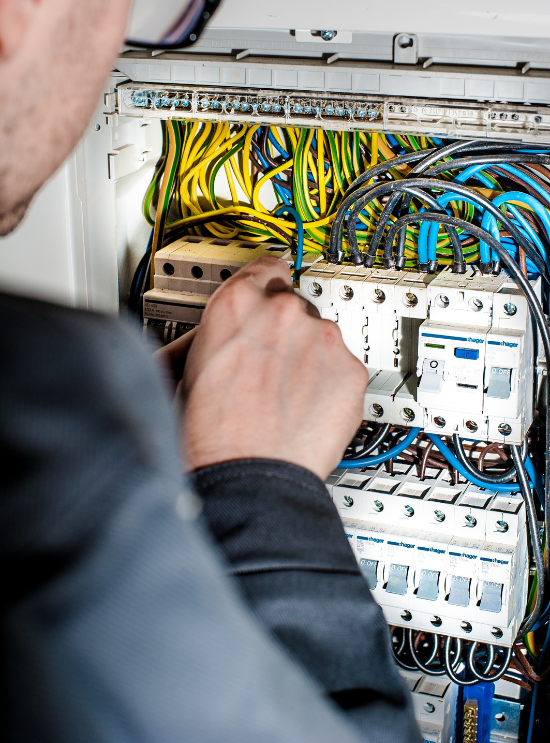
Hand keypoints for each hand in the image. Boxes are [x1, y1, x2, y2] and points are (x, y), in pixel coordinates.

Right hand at [173, 256, 367, 480]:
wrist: (247, 477)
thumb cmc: (210, 435)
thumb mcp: (184, 370)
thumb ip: (207, 337)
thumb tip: (205, 336)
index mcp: (238, 304)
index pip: (265, 267)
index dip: (265, 284)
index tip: (270, 290)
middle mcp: (284, 312)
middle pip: (293, 305)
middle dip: (283, 331)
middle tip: (268, 366)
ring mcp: (322, 340)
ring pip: (320, 337)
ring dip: (308, 358)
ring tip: (286, 396)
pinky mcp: (351, 371)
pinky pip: (343, 368)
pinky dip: (330, 384)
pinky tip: (306, 408)